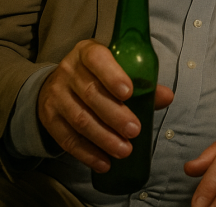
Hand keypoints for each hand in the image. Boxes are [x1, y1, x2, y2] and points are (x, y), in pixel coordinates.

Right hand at [37, 39, 173, 171]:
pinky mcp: (48, 118)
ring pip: (79, 119)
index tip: (129, 93)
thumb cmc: (98, 74)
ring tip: (124, 150)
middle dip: (115, 115)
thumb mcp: (117, 69)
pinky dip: (86, 153)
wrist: (58, 84)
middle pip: (91, 94)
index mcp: (87, 52)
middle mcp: (68, 71)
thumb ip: (142, 82)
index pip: (97, 59)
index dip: (113, 76)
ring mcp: (56, 95)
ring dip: (103, 138)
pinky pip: (66, 139)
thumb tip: (167, 96)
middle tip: (135, 130)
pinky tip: (103, 163)